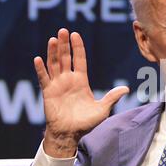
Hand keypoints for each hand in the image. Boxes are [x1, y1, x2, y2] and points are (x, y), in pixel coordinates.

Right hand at [34, 28, 128, 157]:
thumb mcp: (103, 109)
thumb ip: (112, 97)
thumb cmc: (86, 123)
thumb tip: (126, 89)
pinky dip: (40, 69)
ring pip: (53, 64)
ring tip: (52, 39)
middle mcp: (68, 80)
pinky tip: (38, 59)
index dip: (77, 47)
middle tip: (62, 31)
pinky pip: (43, 78)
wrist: (70, 134)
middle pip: (65, 58)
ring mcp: (57, 85)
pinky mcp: (48, 93)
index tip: (75, 35)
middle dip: (64, 45)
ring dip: (52, 52)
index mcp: (81, 81)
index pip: (79, 60)